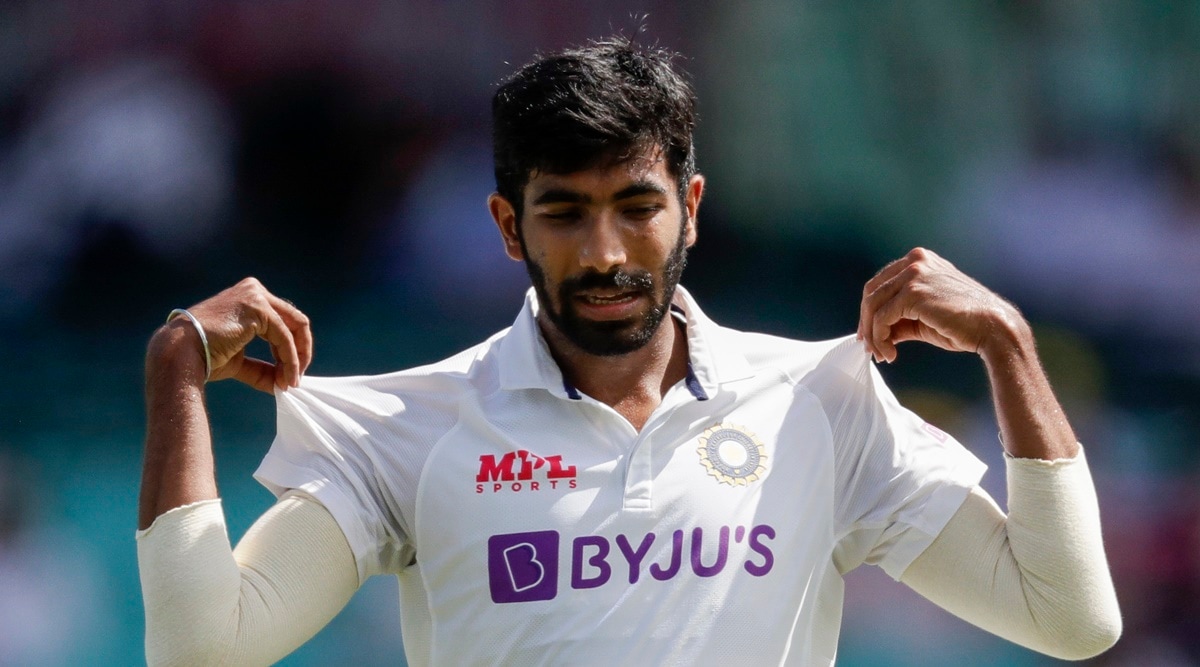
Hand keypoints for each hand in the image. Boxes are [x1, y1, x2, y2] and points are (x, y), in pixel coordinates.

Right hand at [162, 278, 312, 391]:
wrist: (180, 352)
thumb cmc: (203, 355)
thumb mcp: (238, 360)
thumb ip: (261, 367)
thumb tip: (281, 383)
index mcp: (248, 297)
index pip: (284, 320)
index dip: (292, 348)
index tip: (290, 374)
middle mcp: (254, 290)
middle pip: (294, 321)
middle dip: (300, 352)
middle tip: (296, 379)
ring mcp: (256, 296)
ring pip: (294, 328)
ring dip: (296, 359)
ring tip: (290, 382)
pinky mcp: (258, 308)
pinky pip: (284, 338)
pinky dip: (290, 360)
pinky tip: (286, 378)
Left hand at [857, 248, 1023, 363]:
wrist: (993, 328)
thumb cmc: (963, 325)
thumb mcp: (924, 317)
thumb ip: (900, 317)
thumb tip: (874, 332)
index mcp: (920, 260)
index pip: (881, 283)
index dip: (870, 310)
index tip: (868, 334)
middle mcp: (915, 260)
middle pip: (872, 292)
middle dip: (866, 323)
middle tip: (870, 349)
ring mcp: (914, 273)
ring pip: (873, 306)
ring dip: (872, 335)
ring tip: (882, 355)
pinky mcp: (913, 292)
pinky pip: (882, 318)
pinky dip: (880, 338)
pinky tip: (891, 354)